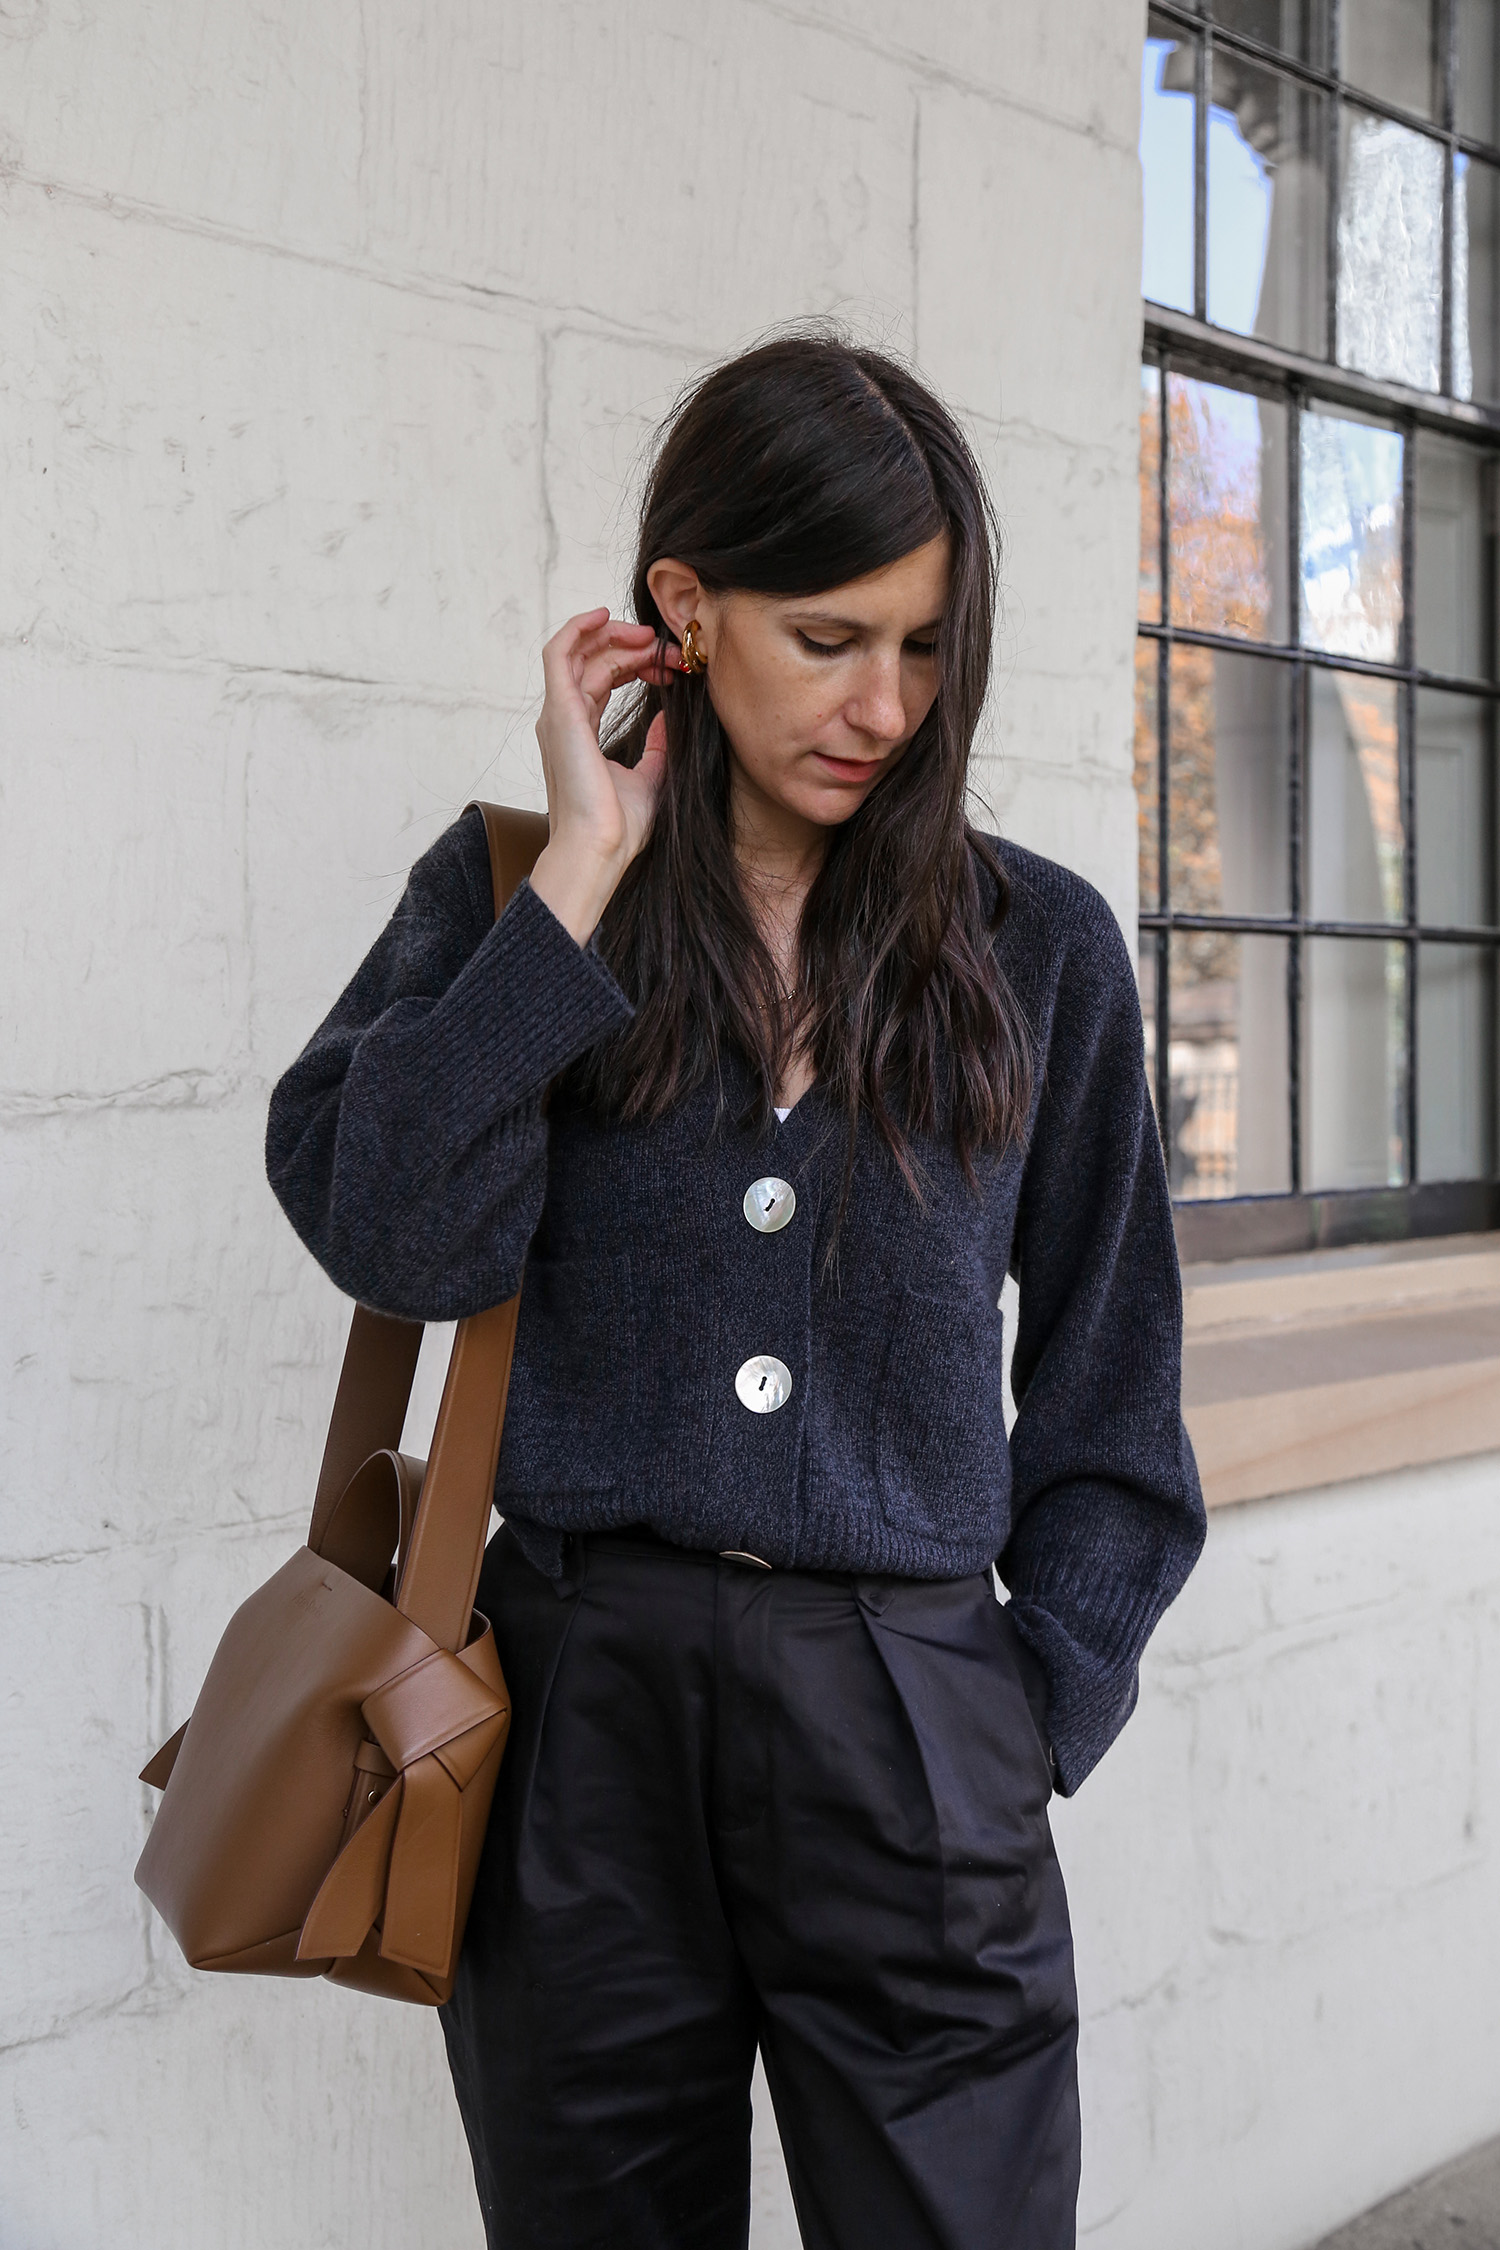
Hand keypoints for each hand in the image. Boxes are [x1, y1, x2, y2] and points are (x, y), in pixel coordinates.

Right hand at [529, 608, 675, 944]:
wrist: (599, 849)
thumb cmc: (619, 827)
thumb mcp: (651, 777)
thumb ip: (657, 745)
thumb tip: (668, 718)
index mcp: (581, 733)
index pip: (605, 680)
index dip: (638, 664)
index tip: (672, 667)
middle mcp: (565, 719)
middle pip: (595, 661)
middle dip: (632, 647)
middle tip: (668, 648)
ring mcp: (559, 714)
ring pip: (580, 652)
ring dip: (614, 635)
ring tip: (649, 636)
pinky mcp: (560, 712)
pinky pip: (559, 653)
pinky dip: (579, 628)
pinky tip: (606, 615)